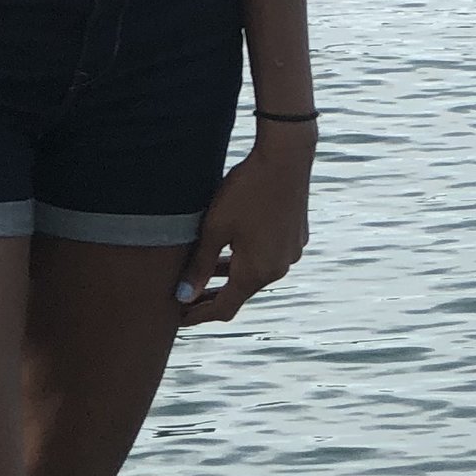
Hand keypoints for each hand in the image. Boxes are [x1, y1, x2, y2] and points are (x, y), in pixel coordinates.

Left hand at [175, 130, 311, 324]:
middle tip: (186, 296)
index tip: (179, 318)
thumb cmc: (246, 190)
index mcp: (256, 273)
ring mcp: (290, 253)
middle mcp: (278, 269)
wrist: (286, 156)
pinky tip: (233, 245)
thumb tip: (184, 296)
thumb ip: (199, 265)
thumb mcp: (215, 228)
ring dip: (230, 274)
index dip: (200, 315)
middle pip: (240, 292)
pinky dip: (247, 258)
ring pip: (254, 273)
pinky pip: (268, 257)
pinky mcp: (296, 237)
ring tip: (203, 269)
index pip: (224, 308)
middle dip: (212, 295)